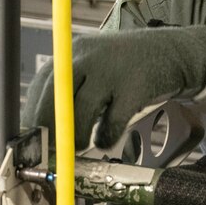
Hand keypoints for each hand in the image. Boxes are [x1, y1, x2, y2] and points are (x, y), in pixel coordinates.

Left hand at [20, 26, 205, 151]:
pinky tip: (107, 138)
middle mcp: (87, 58)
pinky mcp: (135, 86)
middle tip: (54, 152)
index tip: (34, 142)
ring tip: (83, 145)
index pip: (43, 88)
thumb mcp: (92, 69)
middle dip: (52, 133)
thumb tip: (41, 130)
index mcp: (71, 54)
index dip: (35, 119)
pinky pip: (112, 123)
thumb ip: (67, 92)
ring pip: (81, 113)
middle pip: (57, 102)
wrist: (171, 52)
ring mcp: (111, 70)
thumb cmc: (124, 68)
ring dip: (78, 139)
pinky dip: (107, 137)